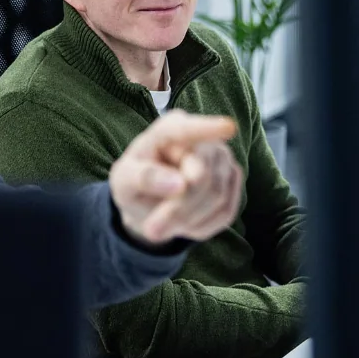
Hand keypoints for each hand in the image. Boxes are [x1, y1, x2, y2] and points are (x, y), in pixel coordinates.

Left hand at [109, 110, 242, 243]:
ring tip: (165, 222)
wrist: (150, 198)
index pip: (188, 130)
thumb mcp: (124, 181)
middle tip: (152, 229)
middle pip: (202, 178)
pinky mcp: (234, 178)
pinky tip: (185, 220)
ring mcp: (222, 156)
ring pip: (217, 197)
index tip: (228, 128)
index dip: (208, 129)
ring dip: (188, 220)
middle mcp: (202, 137)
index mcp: (169, 128)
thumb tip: (181, 184)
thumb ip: (144, 178)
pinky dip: (202, 225)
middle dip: (177, 209)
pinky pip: (226, 211)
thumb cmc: (134, 181)